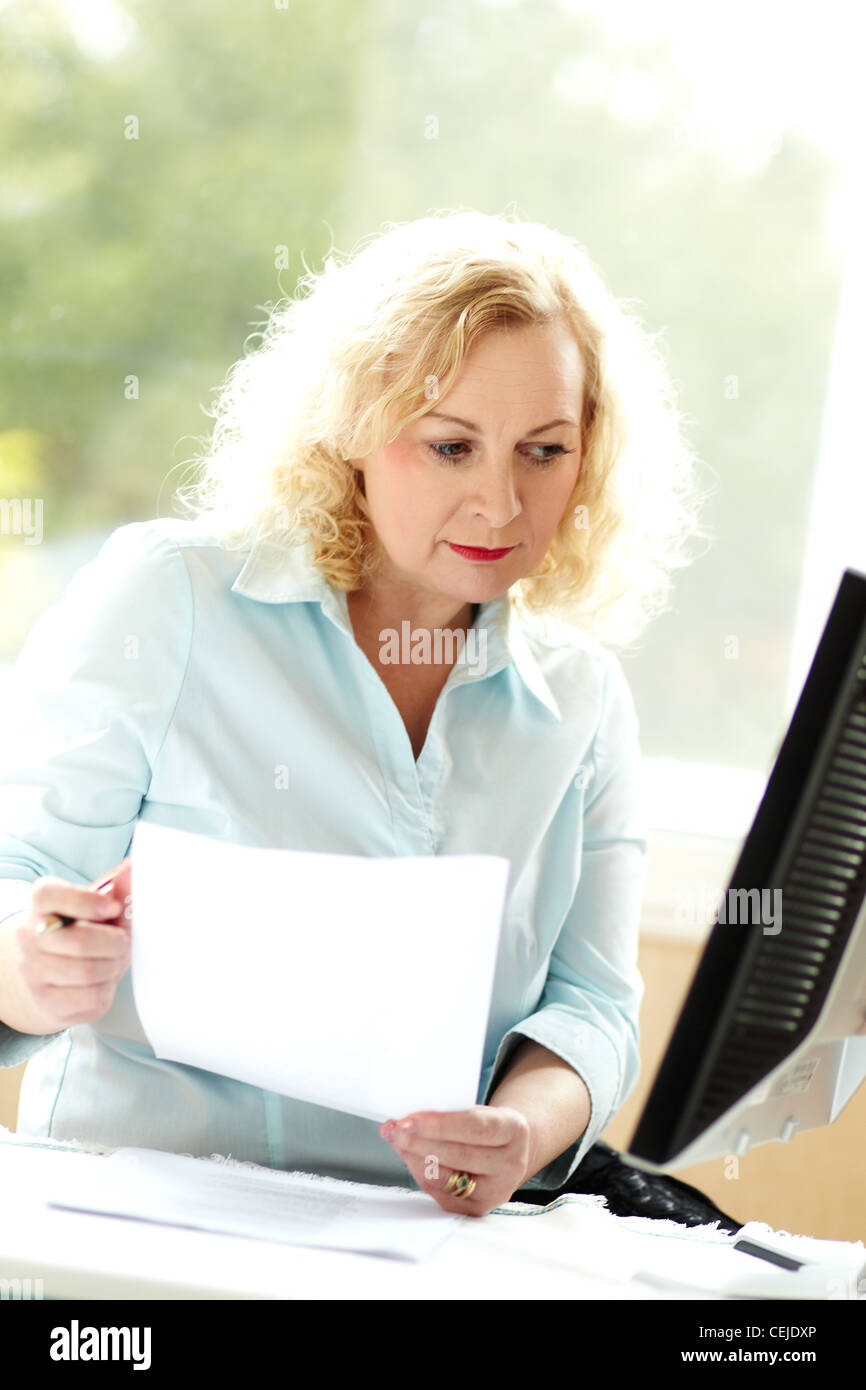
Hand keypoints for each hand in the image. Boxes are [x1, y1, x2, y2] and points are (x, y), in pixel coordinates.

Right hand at [12, 859, 132, 1031]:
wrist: (52, 974)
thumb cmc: (83, 933)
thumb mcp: (98, 908)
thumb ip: (117, 891)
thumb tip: (132, 868)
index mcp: (42, 904)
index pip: (50, 895)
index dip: (86, 902)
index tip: (113, 908)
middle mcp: (29, 936)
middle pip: (80, 942)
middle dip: (115, 944)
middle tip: (122, 943)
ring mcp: (32, 970)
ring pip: (88, 972)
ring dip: (112, 967)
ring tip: (113, 962)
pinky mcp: (45, 1001)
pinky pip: (88, 998)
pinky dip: (105, 991)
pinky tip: (101, 982)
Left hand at [379, 1105, 532, 1216]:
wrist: (509, 1150)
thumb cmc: (487, 1125)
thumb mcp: (483, 1110)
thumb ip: (454, 1113)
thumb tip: (410, 1118)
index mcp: (514, 1130)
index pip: (474, 1127)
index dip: (439, 1125)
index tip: (409, 1119)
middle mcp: (511, 1164)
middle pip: (458, 1155)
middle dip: (419, 1141)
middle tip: (395, 1129)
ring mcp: (496, 1191)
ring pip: (445, 1176)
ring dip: (413, 1156)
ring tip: (395, 1139)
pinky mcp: (478, 1208)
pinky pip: (440, 1192)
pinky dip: (420, 1172)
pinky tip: (409, 1157)